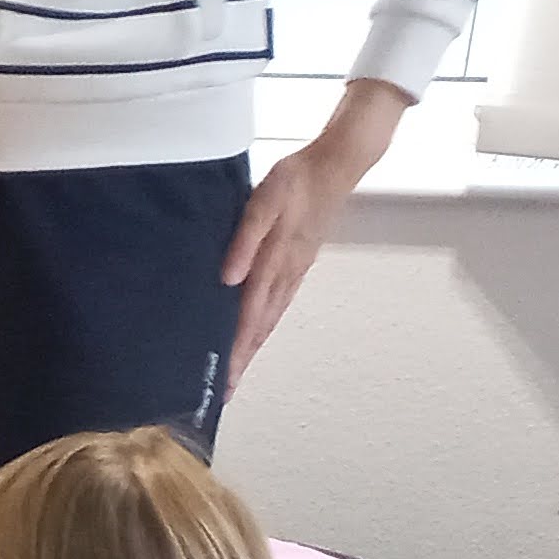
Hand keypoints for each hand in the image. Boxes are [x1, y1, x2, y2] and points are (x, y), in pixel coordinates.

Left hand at [222, 78, 402, 374]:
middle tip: (225, 392)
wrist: (334, 166)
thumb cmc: (294, 181)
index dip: (236, 351)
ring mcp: (294, 270)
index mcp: (273, 263)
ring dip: (254, 346)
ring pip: (270, 318)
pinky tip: (256, 331)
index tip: (223, 381)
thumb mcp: (262, 203)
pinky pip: (278, 302)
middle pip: (260, 327)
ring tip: (238, 370)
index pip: (248, 317)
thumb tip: (228, 280)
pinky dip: (264, 324)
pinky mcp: (298, 262)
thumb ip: (244, 241)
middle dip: (243, 359)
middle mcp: (285, 274)